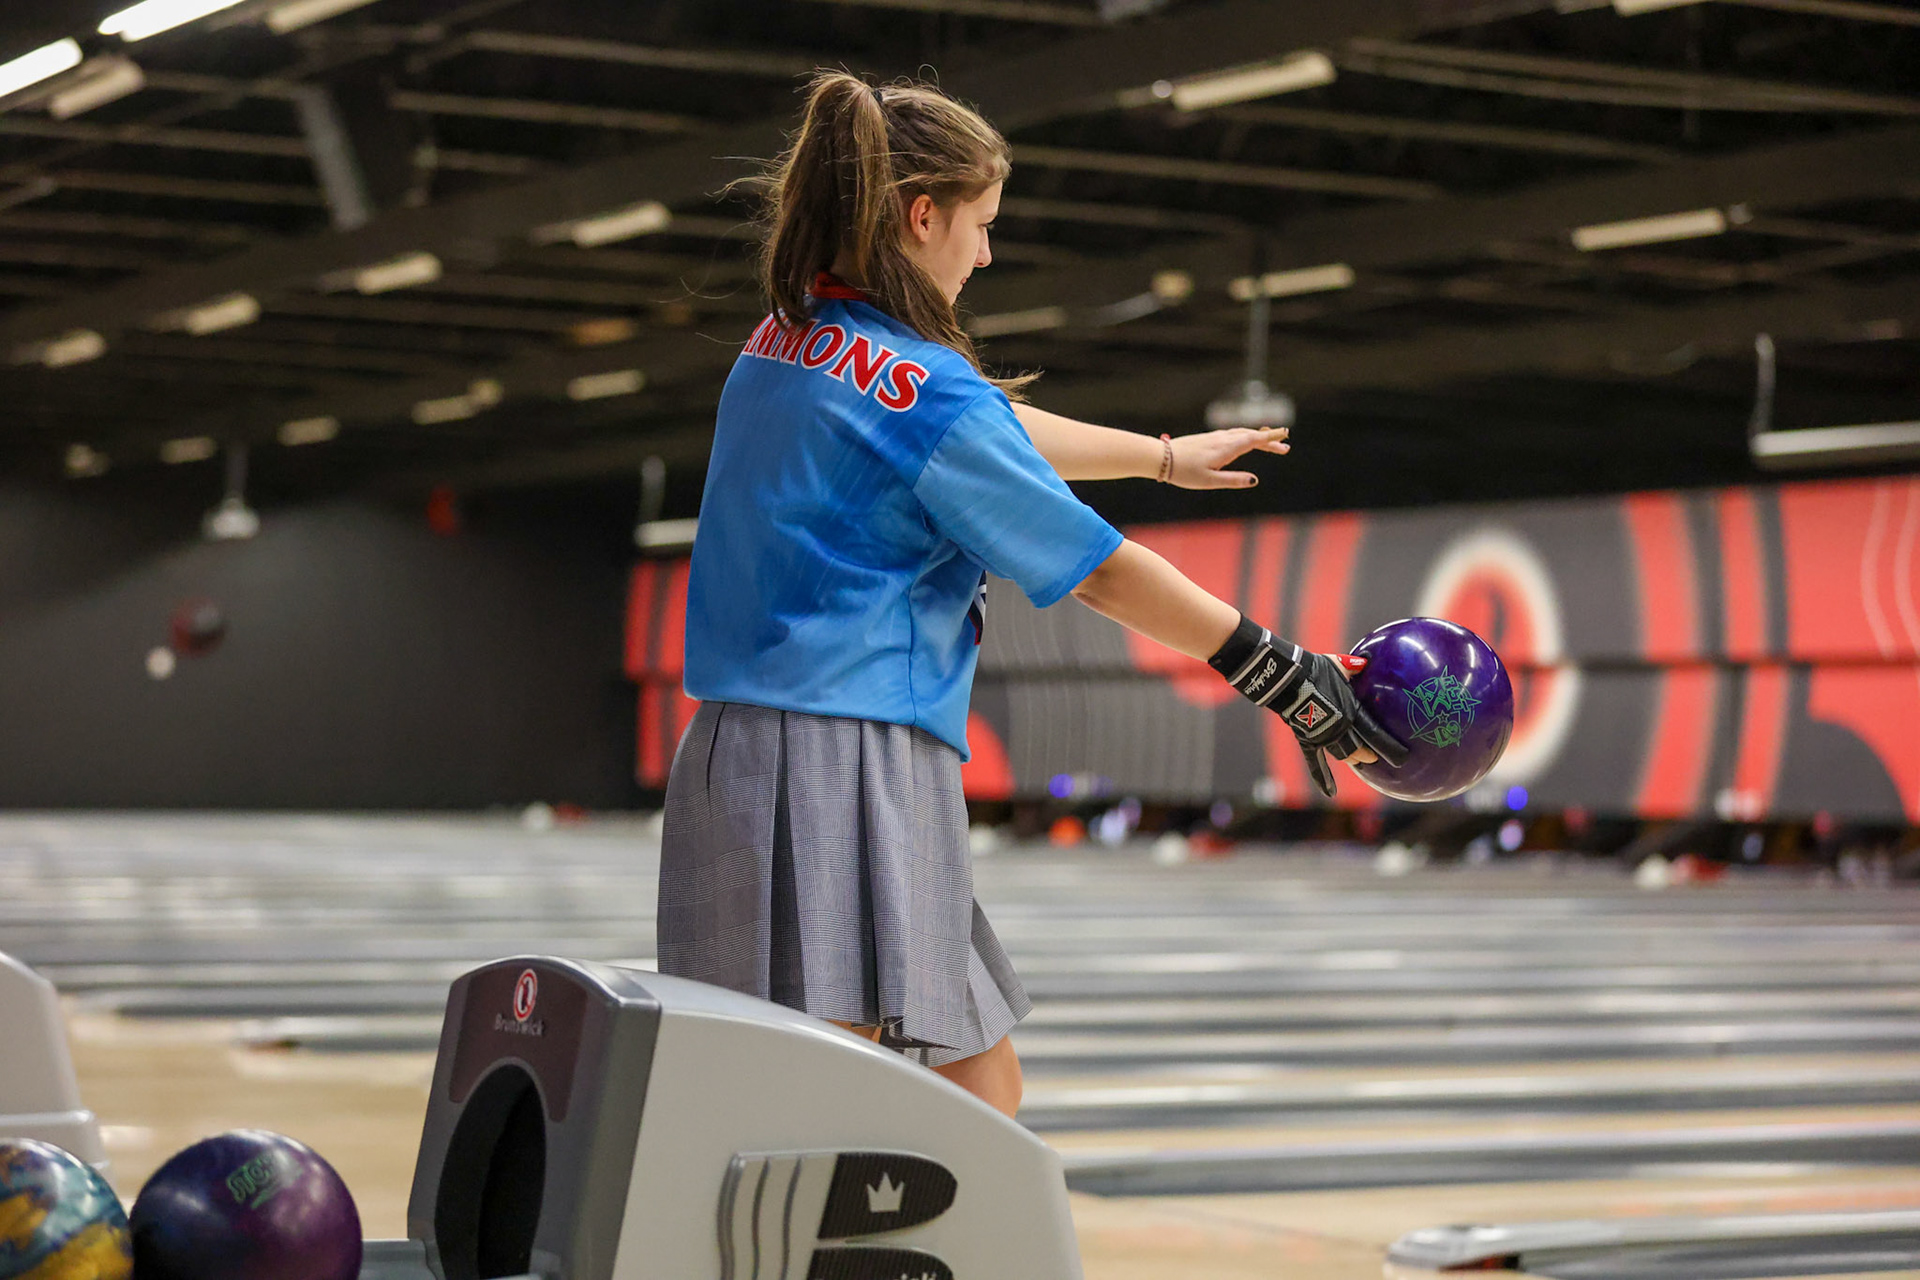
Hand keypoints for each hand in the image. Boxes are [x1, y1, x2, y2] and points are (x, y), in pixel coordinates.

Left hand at [1167, 427, 1288, 489]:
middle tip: (1285, 447)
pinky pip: (1232, 433)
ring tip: (1269, 443)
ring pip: (1241, 433)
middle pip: (1250, 436)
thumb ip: (1233, 480)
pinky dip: (1244, 435)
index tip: (1285, 436)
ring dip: (1257, 437)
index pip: (1254, 440)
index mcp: (1226, 449)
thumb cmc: (1184, 472)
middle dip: (1268, 440)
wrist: (1161, 458)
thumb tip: (1255, 480)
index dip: (1270, 438)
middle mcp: (1222, 439)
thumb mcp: (1210, 481)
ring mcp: (1215, 437)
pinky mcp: (1208, 438)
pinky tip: (1245, 440)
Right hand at [1209, 615, 1408, 798]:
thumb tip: (1367, 661)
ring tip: (1361, 762)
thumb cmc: (1316, 669)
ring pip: (1342, 755)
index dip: (1390, 747)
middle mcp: (1340, 729)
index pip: (1376, 735)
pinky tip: (1330, 792)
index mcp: (1352, 713)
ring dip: (1353, 759)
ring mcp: (1323, 737)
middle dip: (1371, 755)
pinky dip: (1323, 777)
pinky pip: (1316, 762)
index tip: (1403, 756)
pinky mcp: (1307, 740)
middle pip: (1360, 749)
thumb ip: (1354, 666)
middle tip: (1378, 757)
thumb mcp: (1339, 664)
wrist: (1290, 679)